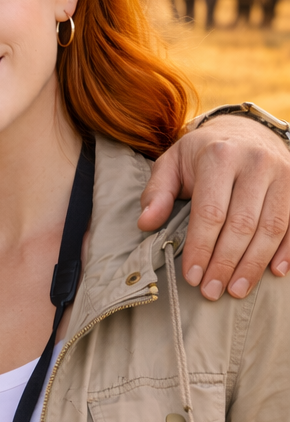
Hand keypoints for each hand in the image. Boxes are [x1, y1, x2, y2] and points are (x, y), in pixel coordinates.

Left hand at [138, 116, 289, 298]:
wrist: (246, 130)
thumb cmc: (203, 155)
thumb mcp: (172, 164)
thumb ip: (156, 193)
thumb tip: (146, 223)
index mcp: (219, 156)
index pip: (210, 212)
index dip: (201, 248)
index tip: (191, 277)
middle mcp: (255, 162)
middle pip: (242, 224)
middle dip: (225, 263)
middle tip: (211, 291)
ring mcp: (283, 172)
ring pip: (271, 227)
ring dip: (254, 264)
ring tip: (236, 290)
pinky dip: (287, 250)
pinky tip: (274, 272)